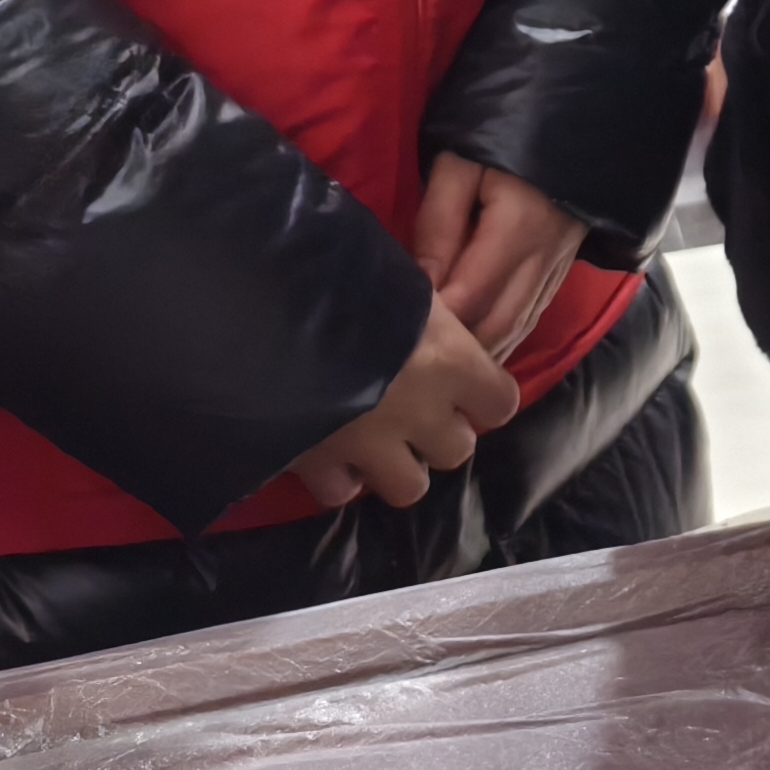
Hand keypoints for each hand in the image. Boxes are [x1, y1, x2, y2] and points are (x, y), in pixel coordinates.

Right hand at [288, 300, 519, 510]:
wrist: (268, 310)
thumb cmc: (346, 278)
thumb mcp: (401, 283)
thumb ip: (427, 317)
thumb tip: (436, 322)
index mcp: (453, 362)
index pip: (501, 402)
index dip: (485, 396)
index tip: (466, 384)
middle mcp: (423, 413)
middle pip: (457, 450)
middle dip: (439, 434)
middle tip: (414, 411)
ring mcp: (372, 447)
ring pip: (409, 487)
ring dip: (396, 467)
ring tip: (374, 442)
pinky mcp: (320, 465)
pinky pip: (342, 492)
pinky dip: (338, 478)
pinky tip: (328, 453)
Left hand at [413, 150, 587, 362]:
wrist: (576, 113)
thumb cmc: (503, 130)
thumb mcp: (459, 163)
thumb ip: (438, 223)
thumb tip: (422, 285)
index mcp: (519, 227)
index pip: (471, 294)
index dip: (438, 322)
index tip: (401, 334)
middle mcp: (546, 256)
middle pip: (500, 324)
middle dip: (461, 352)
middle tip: (418, 368)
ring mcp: (561, 264)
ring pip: (521, 327)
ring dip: (485, 352)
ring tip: (444, 372)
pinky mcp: (565, 265)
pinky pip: (534, 314)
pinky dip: (506, 336)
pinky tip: (481, 350)